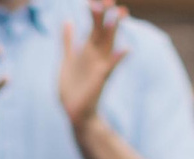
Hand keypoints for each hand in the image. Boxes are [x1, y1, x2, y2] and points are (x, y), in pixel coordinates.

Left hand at [58, 0, 129, 128]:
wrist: (75, 112)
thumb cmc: (72, 87)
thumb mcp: (67, 60)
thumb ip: (68, 41)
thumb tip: (68, 21)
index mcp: (88, 49)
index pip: (95, 25)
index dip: (96, 12)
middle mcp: (97, 54)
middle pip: (103, 29)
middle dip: (105, 15)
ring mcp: (101, 65)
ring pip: (109, 43)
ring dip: (114, 29)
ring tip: (119, 13)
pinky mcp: (101, 78)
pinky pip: (112, 66)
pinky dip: (118, 58)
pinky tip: (126, 49)